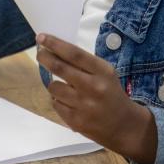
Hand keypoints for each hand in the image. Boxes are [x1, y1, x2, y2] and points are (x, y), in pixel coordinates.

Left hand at [35, 33, 156, 163]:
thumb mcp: (105, 74)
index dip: (55, 44)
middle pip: (60, 68)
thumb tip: (55, 50)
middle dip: (45, 58)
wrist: (124, 126)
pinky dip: (58, 100)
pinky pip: (55, 104)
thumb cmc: (111, 94)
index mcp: (103, 72)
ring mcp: (83, 106)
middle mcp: (93, 87)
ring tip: (62, 85)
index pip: (74, 54)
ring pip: (54, 87)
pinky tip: (68, 101)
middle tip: (40, 54)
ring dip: (53, 83)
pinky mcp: (75, 121)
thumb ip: (84, 64)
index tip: (41, 37)